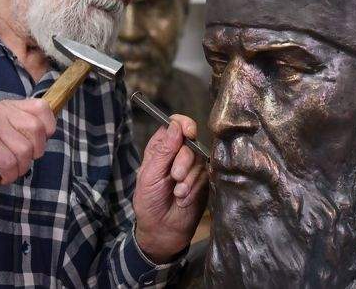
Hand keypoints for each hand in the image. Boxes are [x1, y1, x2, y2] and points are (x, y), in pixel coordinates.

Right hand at [0, 98, 55, 183]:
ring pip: (24, 149)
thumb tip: (45, 136)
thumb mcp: (3, 128)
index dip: (48, 127)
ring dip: (20, 167)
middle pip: (37, 130)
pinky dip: (9, 173)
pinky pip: (9, 161)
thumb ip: (21, 127)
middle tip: (22, 163)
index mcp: (8, 105)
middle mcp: (0, 110)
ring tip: (11, 172)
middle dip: (34, 153)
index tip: (40, 141)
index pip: (41, 108)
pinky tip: (2, 175)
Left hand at [133, 115, 207, 263]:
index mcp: (161, 147)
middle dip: (184, 161)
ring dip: (188, 179)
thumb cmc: (149, 202)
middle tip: (175, 177)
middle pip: (190, 143)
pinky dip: (194, 188)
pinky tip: (184, 199)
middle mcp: (178, 153)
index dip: (183, 124)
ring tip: (177, 194)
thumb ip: (163, 151)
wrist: (162, 231)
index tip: (188, 132)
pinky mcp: (204, 180)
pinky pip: (206, 176)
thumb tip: (175, 125)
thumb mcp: (149, 176)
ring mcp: (193, 166)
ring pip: (200, 160)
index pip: (175, 124)